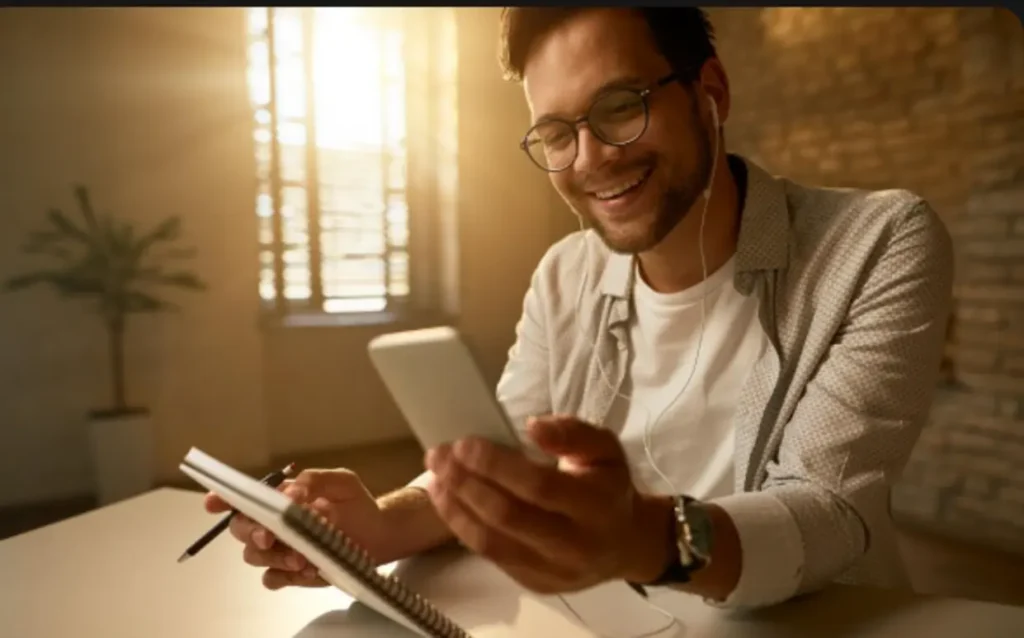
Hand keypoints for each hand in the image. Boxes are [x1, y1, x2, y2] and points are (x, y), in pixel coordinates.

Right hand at [203, 469, 400, 589]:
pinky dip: (282, 575)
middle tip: (268, 536)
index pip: (245, 498)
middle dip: (249, 532)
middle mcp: (274, 524)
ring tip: (300, 557)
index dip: (224, 499)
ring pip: (253, 556)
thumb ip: (314, 481)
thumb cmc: (356, 504)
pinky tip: (305, 569)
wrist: (378, 534)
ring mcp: (281, 550)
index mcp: (280, 499)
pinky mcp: (292, 573)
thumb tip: (289, 491)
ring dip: (272, 556)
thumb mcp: (341, 482)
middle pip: (241, 529)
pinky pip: (271, 579)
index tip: (213, 502)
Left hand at [424, 415, 673, 593]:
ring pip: (492, 541)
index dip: (497, 465)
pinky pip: (491, 556)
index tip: (465, 443)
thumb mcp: (605, 449)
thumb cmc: (609, 488)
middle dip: (466, 483)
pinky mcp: (534, 583)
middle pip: (508, 516)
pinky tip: (448, 501)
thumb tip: (533, 427)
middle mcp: (575, 545)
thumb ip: (573, 433)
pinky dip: (463, 526)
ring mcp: (553, 571)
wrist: (626, 544)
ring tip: (436, 476)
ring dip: (456, 506)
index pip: (539, 487)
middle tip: (439, 455)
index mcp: (597, 506)